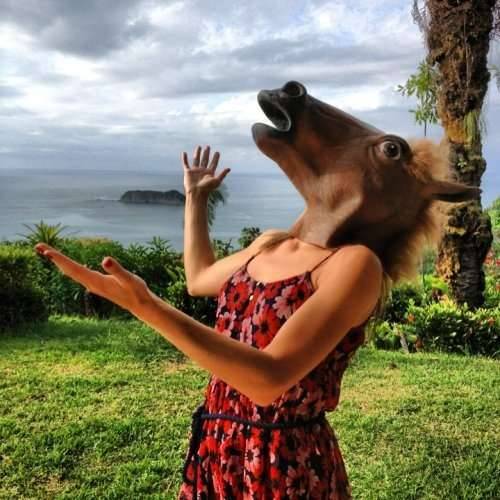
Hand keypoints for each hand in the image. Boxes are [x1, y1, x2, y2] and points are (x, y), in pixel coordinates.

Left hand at [34, 243, 153, 313]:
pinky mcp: (96, 283)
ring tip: (46, 252)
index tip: (46, 251)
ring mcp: (92, 284)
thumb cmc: (136, 291)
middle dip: (54, 258)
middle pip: (67, 269)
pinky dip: (68, 265)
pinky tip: (66, 263)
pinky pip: (77, 273)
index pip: (73, 268)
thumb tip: (105, 259)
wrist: (140, 305)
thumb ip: (117, 269)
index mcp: (95, 281)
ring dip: (59, 261)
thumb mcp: (128, 278)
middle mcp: (90, 283)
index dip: (60, 259)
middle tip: (38, 246)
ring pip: (71, 271)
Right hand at [182, 145, 230, 195]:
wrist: (197, 193)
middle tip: (208, 146)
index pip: (213, 163)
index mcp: (209, 173)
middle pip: (205, 160)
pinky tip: (184, 153)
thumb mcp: (217, 181)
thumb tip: (229, 168)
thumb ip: (222, 174)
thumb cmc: (207, 188)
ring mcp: (195, 171)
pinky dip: (184, 158)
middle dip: (207, 153)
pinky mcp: (188, 172)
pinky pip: (185, 164)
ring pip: (196, 160)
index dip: (216, 158)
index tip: (217, 152)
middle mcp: (202, 171)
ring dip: (198, 153)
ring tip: (199, 147)